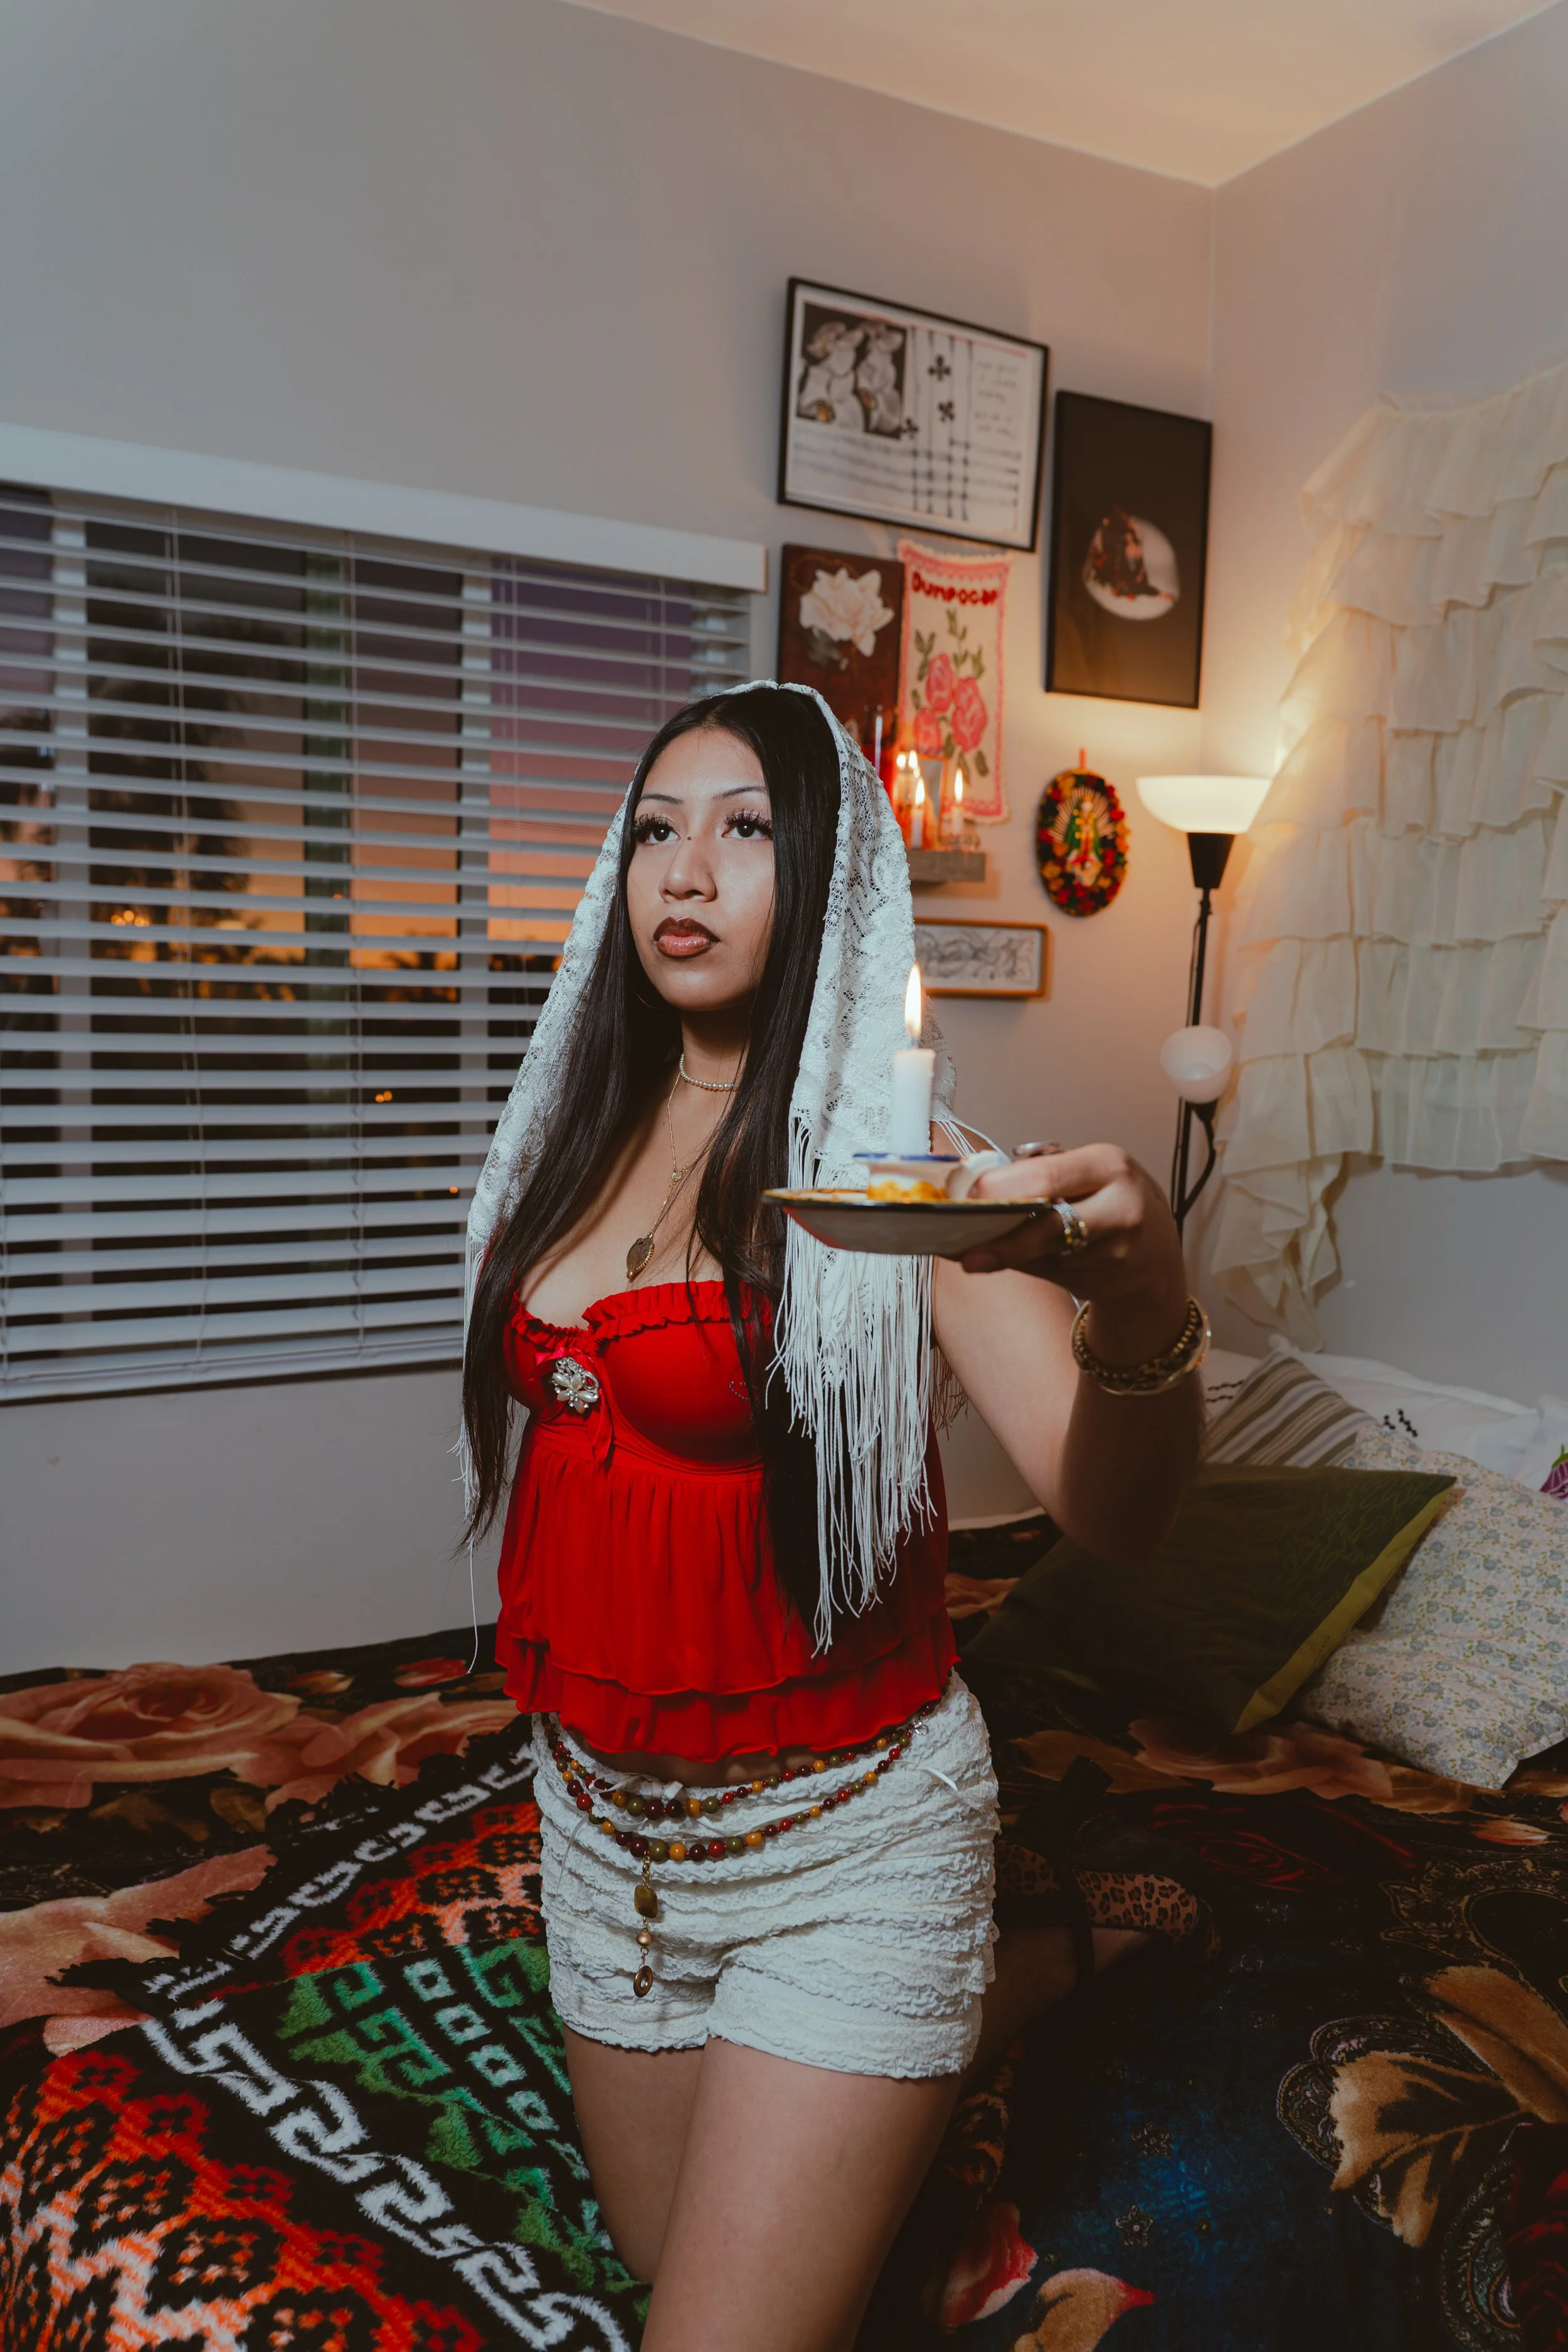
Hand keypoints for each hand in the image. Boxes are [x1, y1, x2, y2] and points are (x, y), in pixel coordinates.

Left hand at [958, 1142, 1188, 1361]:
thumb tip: (980, 1185)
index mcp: (1108, 1166)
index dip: (1002, 1189)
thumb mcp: (1093, 1171)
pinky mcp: (1103, 1281)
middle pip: (1048, 1226)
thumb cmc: (1116, 1200)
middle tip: (964, 1250)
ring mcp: (1113, 1252)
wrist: (1156, 1253)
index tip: (968, 1197)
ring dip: (1005, 1256)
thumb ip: (1046, 1173)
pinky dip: (1021, 1267)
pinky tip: (1000, 1260)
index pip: (1047, 1177)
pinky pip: (1048, 1273)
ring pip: (1044, 1256)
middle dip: (1002, 1240)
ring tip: (973, 1254)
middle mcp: (1117, 1209)